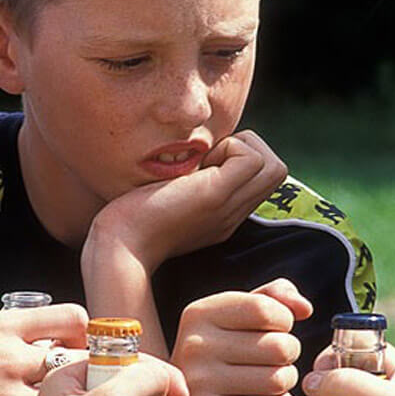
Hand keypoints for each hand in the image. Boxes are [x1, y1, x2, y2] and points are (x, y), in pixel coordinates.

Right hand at [0, 304, 88, 395]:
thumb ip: (9, 334)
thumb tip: (40, 340)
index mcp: (6, 325)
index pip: (72, 317)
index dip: (87, 333)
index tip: (86, 347)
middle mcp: (14, 357)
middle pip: (79, 363)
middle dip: (90, 376)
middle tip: (91, 388)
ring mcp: (8, 395)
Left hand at [86, 130, 286, 273]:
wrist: (118, 248)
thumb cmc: (128, 222)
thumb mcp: (167, 200)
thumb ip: (186, 184)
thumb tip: (196, 152)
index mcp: (223, 217)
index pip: (261, 179)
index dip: (239, 159)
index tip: (202, 166)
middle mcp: (233, 215)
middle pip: (276, 171)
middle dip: (246, 150)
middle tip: (206, 161)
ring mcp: (229, 207)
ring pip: (274, 165)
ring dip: (240, 148)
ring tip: (203, 164)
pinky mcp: (216, 196)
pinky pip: (252, 158)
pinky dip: (229, 147)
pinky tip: (197, 165)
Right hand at [163, 278, 311, 395]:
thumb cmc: (219, 359)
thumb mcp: (236, 319)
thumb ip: (273, 298)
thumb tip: (304, 308)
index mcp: (201, 313)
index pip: (266, 309)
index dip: (284, 322)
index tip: (273, 331)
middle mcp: (195, 344)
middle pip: (279, 346)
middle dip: (288, 357)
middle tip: (272, 363)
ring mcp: (198, 381)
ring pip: (279, 380)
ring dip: (285, 384)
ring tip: (267, 383)